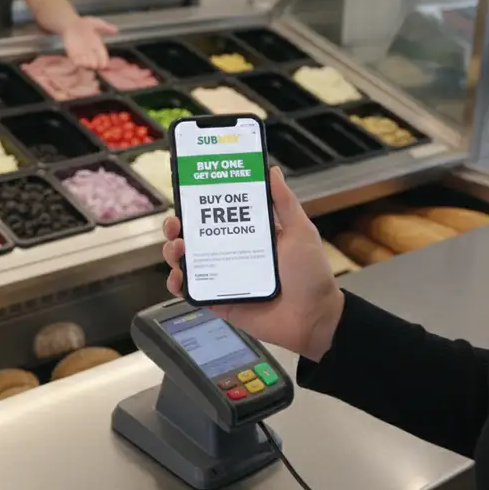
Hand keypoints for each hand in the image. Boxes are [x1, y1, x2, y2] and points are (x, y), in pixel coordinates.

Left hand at [61, 16, 117, 69]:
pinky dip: (77, 63)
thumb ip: (106, 27)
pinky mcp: (72, 55)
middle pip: (95, 64)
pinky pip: (76, 62)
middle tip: (93, 63)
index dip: (104, 61)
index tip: (103, 63)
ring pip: (86, 64)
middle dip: (95, 65)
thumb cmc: (84, 23)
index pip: (103, 57)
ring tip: (86, 61)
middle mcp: (91, 52)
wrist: (70, 24)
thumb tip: (116, 30)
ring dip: (86, 64)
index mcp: (98, 46)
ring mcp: (81, 54)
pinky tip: (78, 59)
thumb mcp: (96, 23)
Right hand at [162, 166, 345, 361]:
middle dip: (177, 228)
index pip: (217, 215)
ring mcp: (223, 278)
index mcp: (248, 235)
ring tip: (178, 249)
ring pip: (187, 262)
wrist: (314, 318)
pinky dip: (178, 284)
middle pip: (194, 237)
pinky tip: (178, 277)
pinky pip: (192, 292)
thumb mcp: (300, 232)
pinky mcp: (219, 301)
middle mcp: (232, 254)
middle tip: (176, 224)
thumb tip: (273, 171)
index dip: (198, 205)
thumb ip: (284, 202)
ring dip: (174, 252)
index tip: (187, 194)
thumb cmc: (311, 275)